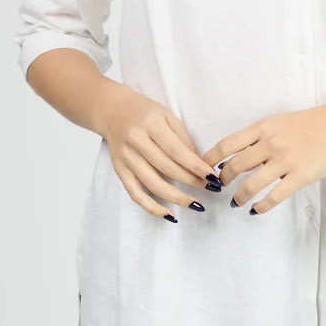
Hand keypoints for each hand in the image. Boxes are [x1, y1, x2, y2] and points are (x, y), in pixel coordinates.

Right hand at [100, 85, 222, 220]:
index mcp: (150, 124)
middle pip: (166, 168)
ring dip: (176, 198)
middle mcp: (136, 141)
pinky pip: (135, 194)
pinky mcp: (119, 170)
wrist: (113, 111)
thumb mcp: (167, 115)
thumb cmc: (145, 112)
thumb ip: (183, 138)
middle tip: (210, 189)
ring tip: (196, 204)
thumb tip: (200, 164)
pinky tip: (169, 214)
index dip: (195, 167)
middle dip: (191, 181)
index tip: (212, 177)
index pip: (176, 151)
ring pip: (152, 184)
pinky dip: (152, 207)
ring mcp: (126, 158)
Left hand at [200, 104, 325, 214]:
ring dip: (238, 196)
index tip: (202, 168)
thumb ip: (260, 137)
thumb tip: (237, 154)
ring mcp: (285, 160)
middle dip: (223, 180)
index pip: (227, 144)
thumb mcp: (280, 122)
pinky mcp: (300, 176)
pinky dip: (260, 206)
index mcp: (263, 127)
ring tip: (235, 202)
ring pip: (251, 184)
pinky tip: (255, 209)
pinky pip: (274, 196)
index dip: (211, 159)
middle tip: (219, 186)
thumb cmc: (311, 122)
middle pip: (235, 165)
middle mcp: (271, 142)